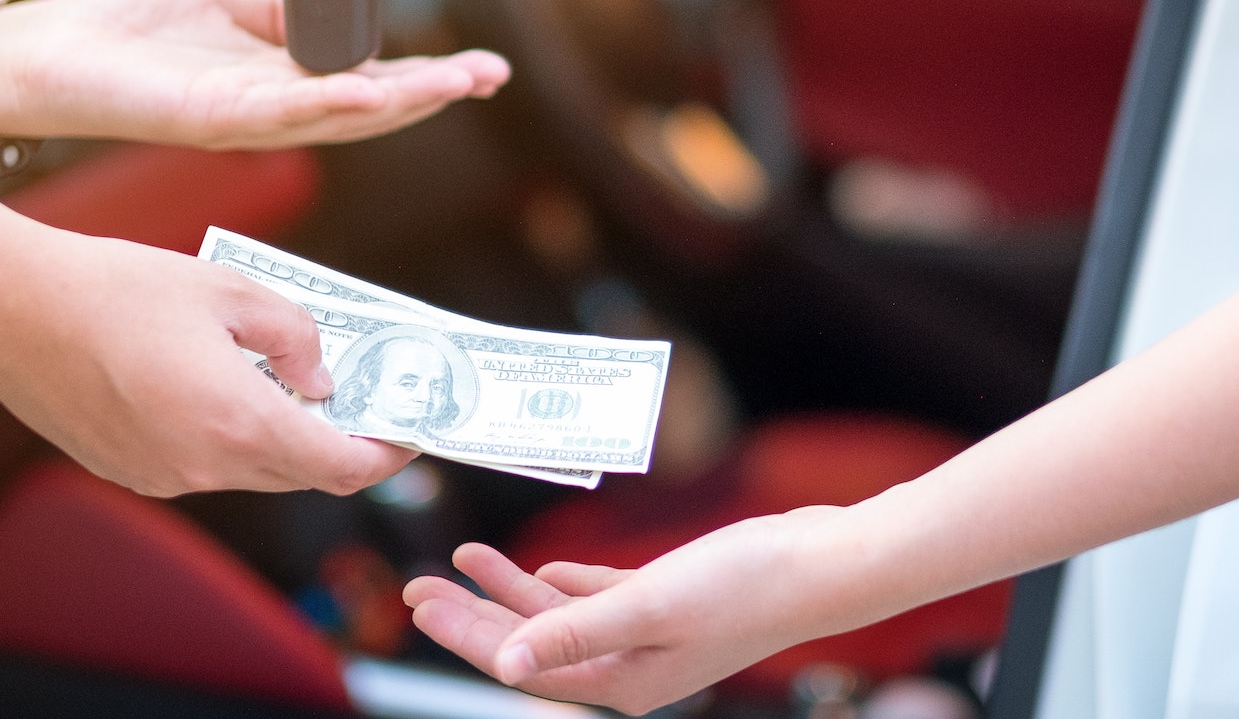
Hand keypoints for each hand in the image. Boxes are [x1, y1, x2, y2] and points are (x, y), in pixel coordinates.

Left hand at [0, 0, 507, 146]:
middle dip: (435, 93)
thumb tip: (327, 8)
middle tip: (492, 76)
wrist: (40, 51)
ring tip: (457, 82)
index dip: (425, 76)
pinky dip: (329, 101)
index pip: (366, 82)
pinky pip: (280, 111)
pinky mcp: (207, 116)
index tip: (479, 65)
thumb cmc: (114, 31)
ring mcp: (240, 119)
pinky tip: (373, 87)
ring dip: (402, 101)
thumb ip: (273, 15)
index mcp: (272, 83)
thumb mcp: (216, 7)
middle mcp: (266, 111)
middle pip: (369, 108)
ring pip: (338, 115)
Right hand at [0, 223, 412, 495]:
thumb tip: (322, 377)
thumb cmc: (119, 287)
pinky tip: (221, 382)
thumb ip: (296, 335)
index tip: (407, 432)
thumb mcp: (233, 290)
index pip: (340, 468)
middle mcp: (202, 468)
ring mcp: (160, 477)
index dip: (384, 454)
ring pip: (249, 469)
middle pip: (298, 474)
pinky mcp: (127, 470)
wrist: (8, 307)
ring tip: (290, 376)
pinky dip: (229, 435)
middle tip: (360, 395)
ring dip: (281, 436)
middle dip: (337, 440)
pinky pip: (201, 464)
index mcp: (239, 425)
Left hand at [403, 511, 858, 714]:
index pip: (521, 663)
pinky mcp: (671, 604)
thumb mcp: (650, 604)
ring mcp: (650, 637)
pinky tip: (541, 567)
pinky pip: (600, 601)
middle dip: (472, 615)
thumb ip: (577, 629)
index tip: (418, 600)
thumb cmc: (745, 583)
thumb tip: (509, 660)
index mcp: (622, 680)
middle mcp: (630, 668)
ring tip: (464, 557)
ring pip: (560, 618)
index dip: (465, 632)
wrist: (822, 562)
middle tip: (417, 584)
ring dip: (511, 590)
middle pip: (530, 643)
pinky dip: (565, 585)